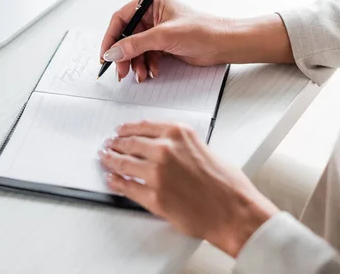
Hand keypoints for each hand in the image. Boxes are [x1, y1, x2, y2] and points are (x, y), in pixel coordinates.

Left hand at [98, 120, 278, 256]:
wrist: (235, 212)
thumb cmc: (227, 184)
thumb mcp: (203, 148)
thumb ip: (180, 144)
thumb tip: (161, 146)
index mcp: (178, 134)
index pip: (143, 127)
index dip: (127, 129)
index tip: (119, 131)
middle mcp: (165, 150)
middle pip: (130, 144)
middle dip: (116, 144)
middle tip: (108, 145)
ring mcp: (157, 174)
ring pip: (124, 164)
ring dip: (111, 161)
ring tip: (105, 159)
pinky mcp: (154, 197)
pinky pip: (127, 187)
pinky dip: (116, 182)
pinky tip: (112, 180)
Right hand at [100, 0, 293, 81]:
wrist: (225, 44)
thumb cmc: (202, 30)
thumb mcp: (164, 36)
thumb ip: (135, 44)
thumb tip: (113, 51)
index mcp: (151, 2)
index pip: (121, 18)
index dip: (111, 37)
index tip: (105, 54)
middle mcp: (152, 15)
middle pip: (126, 36)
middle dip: (123, 55)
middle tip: (120, 71)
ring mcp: (157, 31)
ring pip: (135, 49)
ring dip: (135, 63)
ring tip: (140, 75)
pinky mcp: (164, 44)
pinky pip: (146, 55)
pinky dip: (146, 65)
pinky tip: (152, 71)